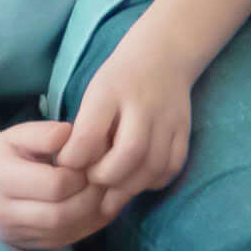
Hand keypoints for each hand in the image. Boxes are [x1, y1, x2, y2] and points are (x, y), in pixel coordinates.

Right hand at [0, 121, 126, 250]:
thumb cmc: (9, 152)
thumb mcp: (21, 133)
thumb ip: (46, 133)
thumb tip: (70, 135)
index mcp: (1, 178)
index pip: (54, 185)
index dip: (79, 175)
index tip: (89, 162)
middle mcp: (2, 212)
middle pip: (59, 215)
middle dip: (89, 198)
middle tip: (103, 180)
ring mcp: (14, 233)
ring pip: (63, 232)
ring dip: (91, 214)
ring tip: (101, 192)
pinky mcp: (26, 245)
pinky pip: (64, 240)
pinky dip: (86, 225)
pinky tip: (95, 207)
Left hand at [59, 33, 197, 205]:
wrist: (163, 56)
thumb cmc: (119, 80)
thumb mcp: (93, 94)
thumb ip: (84, 129)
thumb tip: (73, 171)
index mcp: (111, 91)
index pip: (90, 134)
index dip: (74, 158)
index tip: (66, 163)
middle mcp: (144, 104)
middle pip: (130, 152)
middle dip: (106, 176)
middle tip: (92, 181)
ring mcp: (169, 118)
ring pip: (154, 165)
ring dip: (129, 187)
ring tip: (111, 195)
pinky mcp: (185, 130)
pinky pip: (172, 166)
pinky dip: (153, 181)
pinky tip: (137, 182)